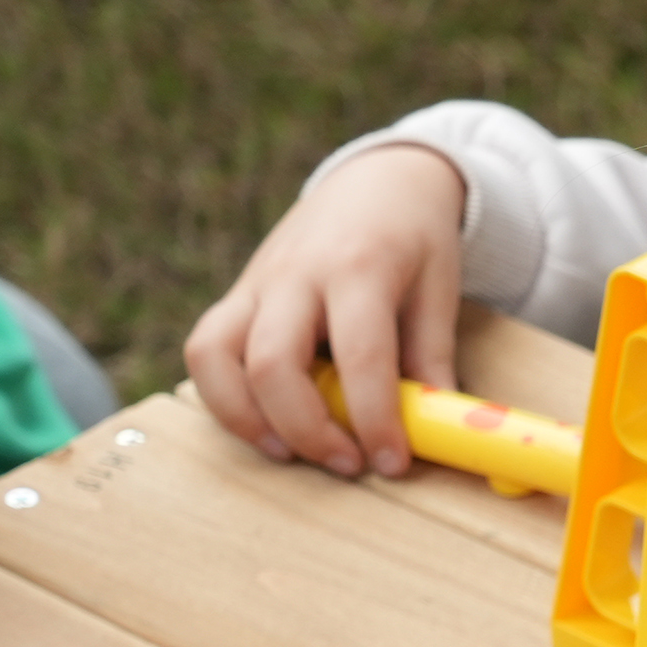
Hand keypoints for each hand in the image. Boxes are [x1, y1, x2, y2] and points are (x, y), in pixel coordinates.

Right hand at [186, 145, 466, 475]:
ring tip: (290, 453)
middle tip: (347, 464)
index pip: (360, 354)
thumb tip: (434, 425)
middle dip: (304, 428)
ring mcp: (256, 283)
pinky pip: (206, 349)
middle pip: (271, 361)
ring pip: (213, 355)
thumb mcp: (441, 288)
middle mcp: (295, 274)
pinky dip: (223, 396)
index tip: (392, 462)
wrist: (376, 181)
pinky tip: (265, 424)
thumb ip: (433, 355)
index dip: (373, 417)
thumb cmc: (415, 238)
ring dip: (244, 417)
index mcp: (358, 268)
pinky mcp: (236, 296)